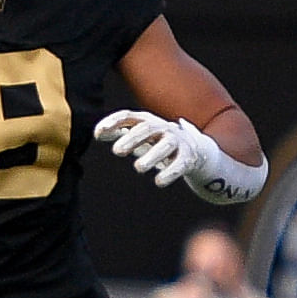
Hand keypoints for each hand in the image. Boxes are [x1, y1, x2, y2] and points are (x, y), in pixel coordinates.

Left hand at [94, 110, 267, 203]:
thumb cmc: (161, 144)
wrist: (198, 153)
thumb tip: (98, 133)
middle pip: (148, 128)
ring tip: (138, 168)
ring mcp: (178, 142)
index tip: (98, 134)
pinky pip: (181, 164)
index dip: (113, 122)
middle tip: (117, 151)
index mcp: (149, 122)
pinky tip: (159, 181)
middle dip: (132, 138)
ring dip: (152, 156)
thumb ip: (122, 135)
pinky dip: (170, 172)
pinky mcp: (190, 158)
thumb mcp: (142, 138)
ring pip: (165, 145)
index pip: (130, 116)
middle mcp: (163, 128)